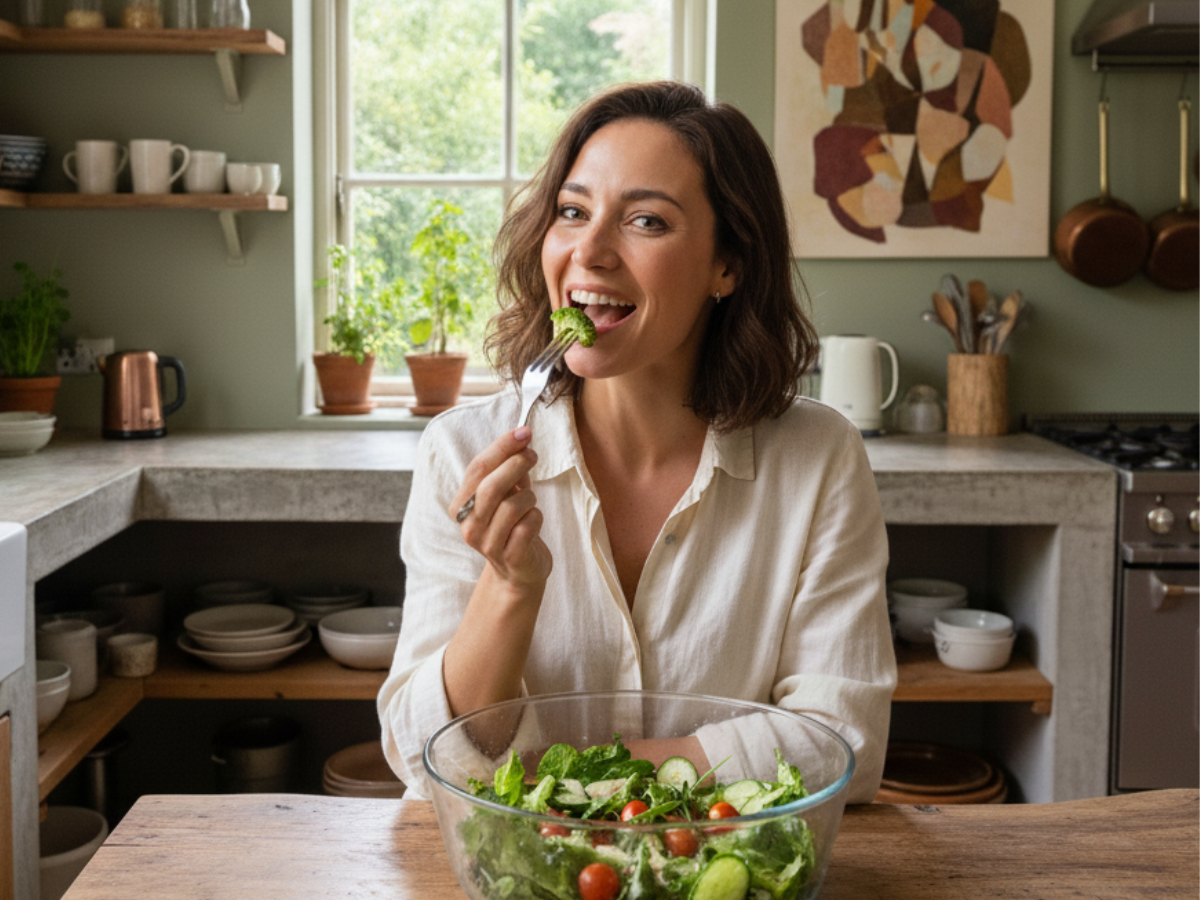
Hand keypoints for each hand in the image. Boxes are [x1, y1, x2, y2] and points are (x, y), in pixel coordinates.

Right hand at [449, 426, 551, 589]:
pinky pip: (528, 525)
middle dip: (516, 464)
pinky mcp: (509, 557)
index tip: (524, 431)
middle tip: (533, 456)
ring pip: (513, 505)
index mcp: (462, 505)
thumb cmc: (512, 525)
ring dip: (530, 497)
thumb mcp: (507, 493)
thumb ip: (509, 468)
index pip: (477, 468)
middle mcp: (468, 525)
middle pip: (491, 486)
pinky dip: (536, 517)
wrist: (519, 570)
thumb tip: (522, 438)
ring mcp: (487, 544)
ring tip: (530, 503)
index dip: (502, 447)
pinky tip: (534, 521)